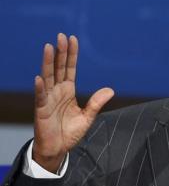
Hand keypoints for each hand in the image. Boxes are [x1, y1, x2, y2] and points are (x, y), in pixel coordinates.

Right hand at [33, 33, 113, 172]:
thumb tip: (111, 90)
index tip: (73, 39)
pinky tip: (39, 78)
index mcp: (68, 91)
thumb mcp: (88, 117)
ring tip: (49, 47)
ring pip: (48, 77)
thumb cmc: (70, 133)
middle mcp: (57, 91)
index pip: (69, 68)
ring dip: (48, 63)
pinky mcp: (41, 110)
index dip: (71, 54)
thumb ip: (96, 103)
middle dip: (60, 52)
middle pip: (58, 68)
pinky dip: (39, 88)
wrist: (57, 149)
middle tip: (61, 36)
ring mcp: (48, 99)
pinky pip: (40, 97)